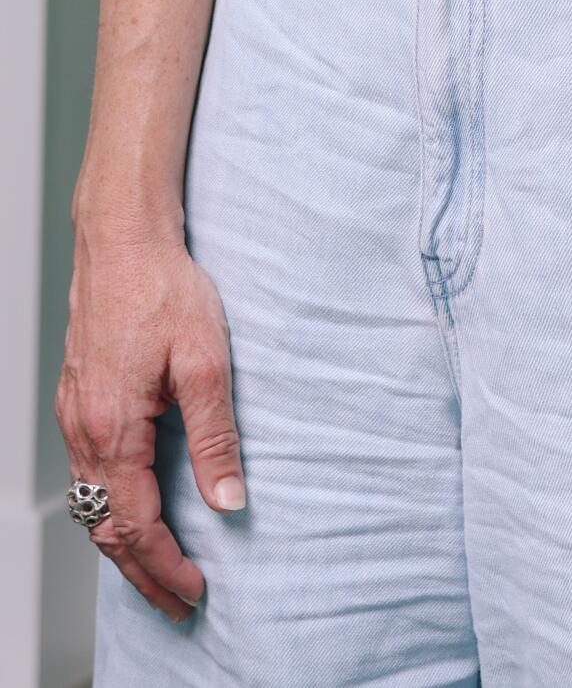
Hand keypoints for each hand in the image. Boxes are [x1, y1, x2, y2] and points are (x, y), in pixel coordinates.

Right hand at [55, 218, 246, 621]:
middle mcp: (84, 430)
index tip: (194, 590)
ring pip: (92, 504)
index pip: (136, 525)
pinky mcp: (77, 398)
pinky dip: (109, 506)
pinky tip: (133, 507)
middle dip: (142, 572)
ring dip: (123, 543)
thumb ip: (216, 437)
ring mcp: (74, 415)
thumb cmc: (163, 288)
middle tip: (178, 601)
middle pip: (106, 528)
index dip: (166, 566)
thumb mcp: (206, 362)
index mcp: (114, 429)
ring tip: (159, 567)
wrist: (123, 238)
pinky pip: (87, 473)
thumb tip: (229, 501)